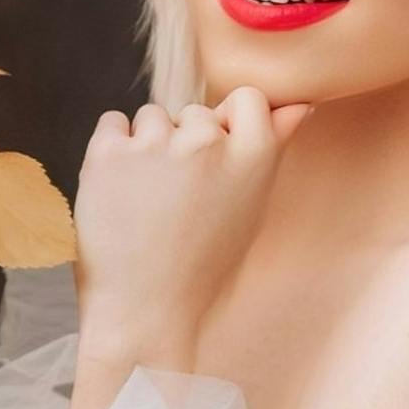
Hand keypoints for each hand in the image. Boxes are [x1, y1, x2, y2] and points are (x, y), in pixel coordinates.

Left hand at [71, 88, 309, 370]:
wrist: (145, 310)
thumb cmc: (202, 265)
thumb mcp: (250, 209)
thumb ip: (272, 149)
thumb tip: (301, 104)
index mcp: (253, 155)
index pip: (247, 98)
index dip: (228, 122)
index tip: (215, 158)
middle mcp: (207, 143)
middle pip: (193, 112)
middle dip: (183, 142)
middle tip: (176, 199)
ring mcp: (156, 145)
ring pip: (151, 117)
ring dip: (146, 145)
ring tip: (146, 200)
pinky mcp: (108, 153)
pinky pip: (112, 124)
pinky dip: (112, 148)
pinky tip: (119, 190)